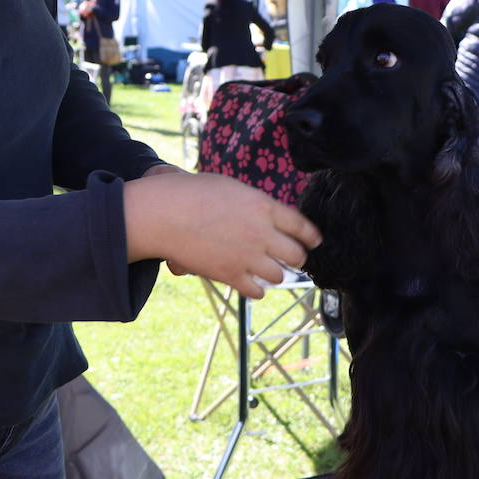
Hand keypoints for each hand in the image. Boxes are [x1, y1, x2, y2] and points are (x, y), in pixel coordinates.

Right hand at [123, 173, 321, 298]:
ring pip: (279, 275)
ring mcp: (247, 256)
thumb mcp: (227, 187)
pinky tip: (252, 283)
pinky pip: (256, 291)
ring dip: (275, 273)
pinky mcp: (230, 275)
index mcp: (262, 205)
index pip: (301, 225)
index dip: (311, 236)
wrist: (163, 214)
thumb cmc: (188, 193)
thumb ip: (249, 203)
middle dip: (297, 257)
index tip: (314, 240)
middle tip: (293, 258)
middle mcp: (261, 233)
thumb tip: (259, 211)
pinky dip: (256, 289)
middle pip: (297, 254)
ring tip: (269, 269)